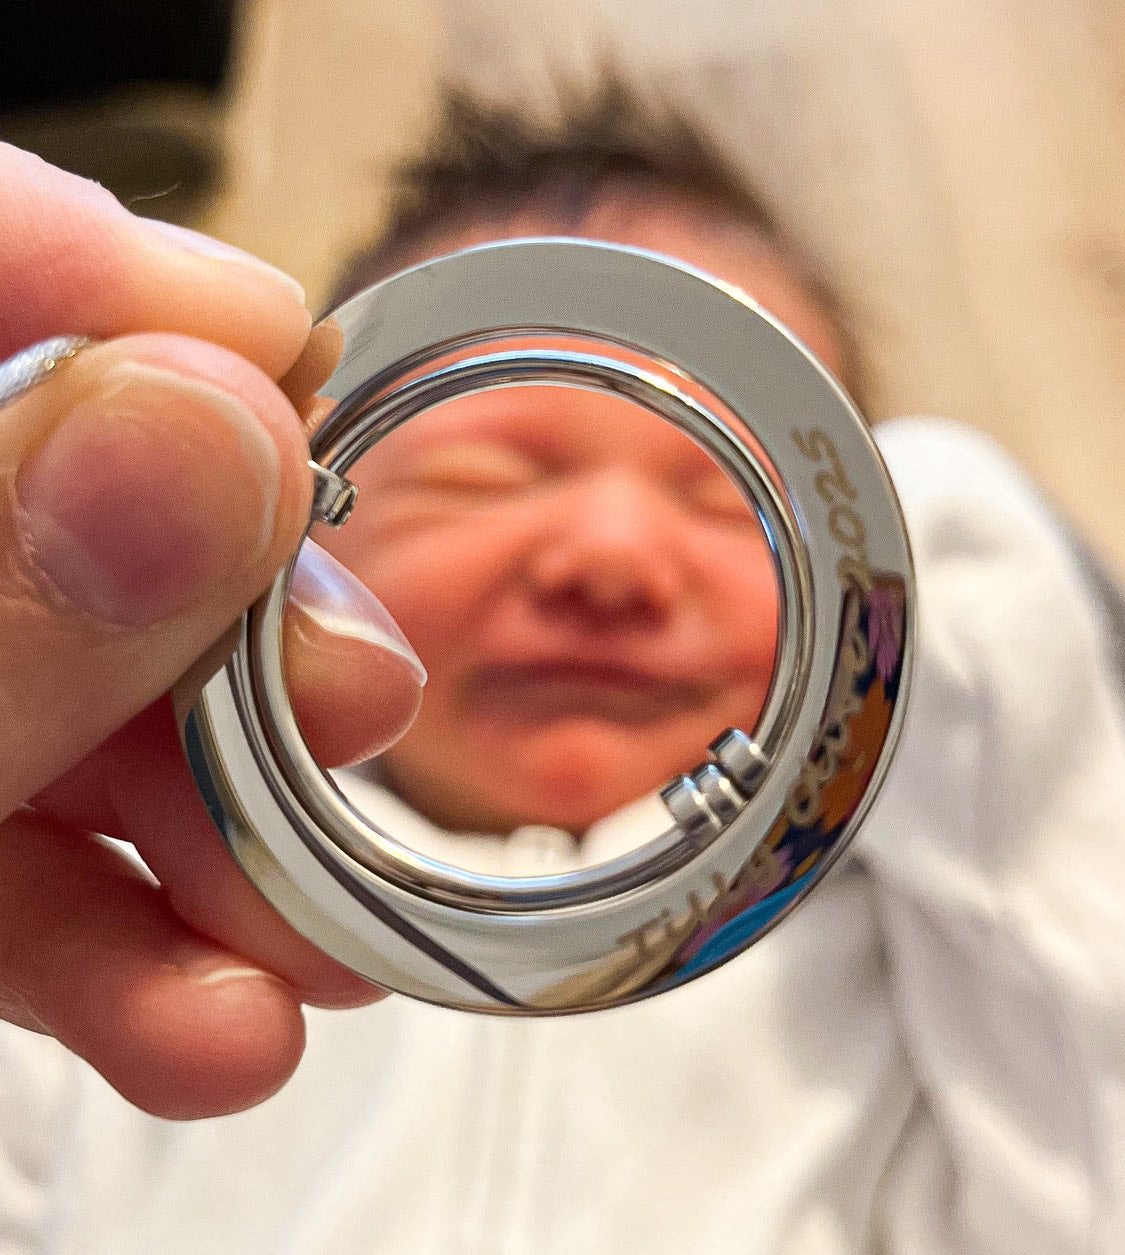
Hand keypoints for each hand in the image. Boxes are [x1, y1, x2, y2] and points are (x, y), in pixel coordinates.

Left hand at [0, 144, 423, 1118]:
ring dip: (221, 846)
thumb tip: (213, 434)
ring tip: (318, 949)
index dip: (121, 290)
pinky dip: (134, 951)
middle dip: (237, 634)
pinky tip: (220, 1025)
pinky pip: (28, 864)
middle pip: (75, 516)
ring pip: (79, 715)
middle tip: (357, 704)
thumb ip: (0, 611)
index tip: (283, 352)